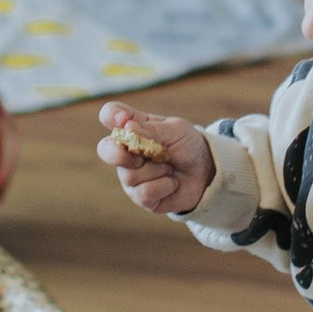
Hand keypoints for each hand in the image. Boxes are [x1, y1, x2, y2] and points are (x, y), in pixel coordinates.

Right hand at [96, 104, 212, 217]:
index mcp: (133, 128)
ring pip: (130, 175)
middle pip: (105, 149)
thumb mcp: (177, 130)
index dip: (111, 116)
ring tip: (170, 167)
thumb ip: (152, 128)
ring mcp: (131, 175)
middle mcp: (126, 151)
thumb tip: (127, 126)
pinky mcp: (141, 197)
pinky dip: (164, 186)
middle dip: (118, 154)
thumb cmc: (188, 146)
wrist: (207, 172)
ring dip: (157, 170)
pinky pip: (144, 192)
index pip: (110, 115)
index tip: (122, 120)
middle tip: (139, 157)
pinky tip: (171, 182)